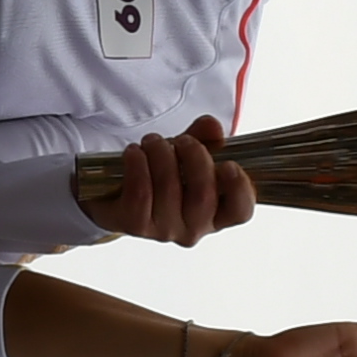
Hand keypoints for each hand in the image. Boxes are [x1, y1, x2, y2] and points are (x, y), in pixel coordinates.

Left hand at [84, 115, 259, 245]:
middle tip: (183, 140)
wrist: (116, 196)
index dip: (240, 188)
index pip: (240, 211)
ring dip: (161, 154)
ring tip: (153, 140)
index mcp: (216, 213)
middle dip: (195, 158)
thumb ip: (204, 139)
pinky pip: (140, 192)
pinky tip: (134, 152)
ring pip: (169, 189)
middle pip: (203, 195)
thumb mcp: (187, 154)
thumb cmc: (162, 176)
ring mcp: (164, 229)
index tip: (229, 164)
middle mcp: (194, 228)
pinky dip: (138, 164)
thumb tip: (212, 126)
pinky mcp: (135, 224)